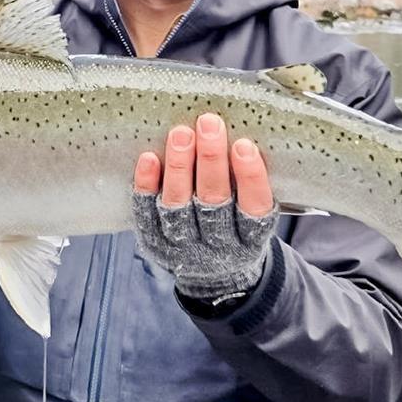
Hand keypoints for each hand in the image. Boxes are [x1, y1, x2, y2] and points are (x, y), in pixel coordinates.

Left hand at [131, 113, 278, 303]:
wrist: (215, 277)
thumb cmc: (238, 228)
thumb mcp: (255, 214)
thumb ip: (250, 184)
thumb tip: (244, 127)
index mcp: (252, 239)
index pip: (254, 207)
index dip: (250, 177)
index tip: (244, 144)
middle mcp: (219, 246)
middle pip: (213, 202)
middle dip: (211, 161)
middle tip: (209, 124)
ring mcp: (184, 246)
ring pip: (178, 206)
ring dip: (179, 168)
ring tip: (181, 134)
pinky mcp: (155, 243)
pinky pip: (147, 214)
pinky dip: (146, 186)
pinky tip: (149, 158)